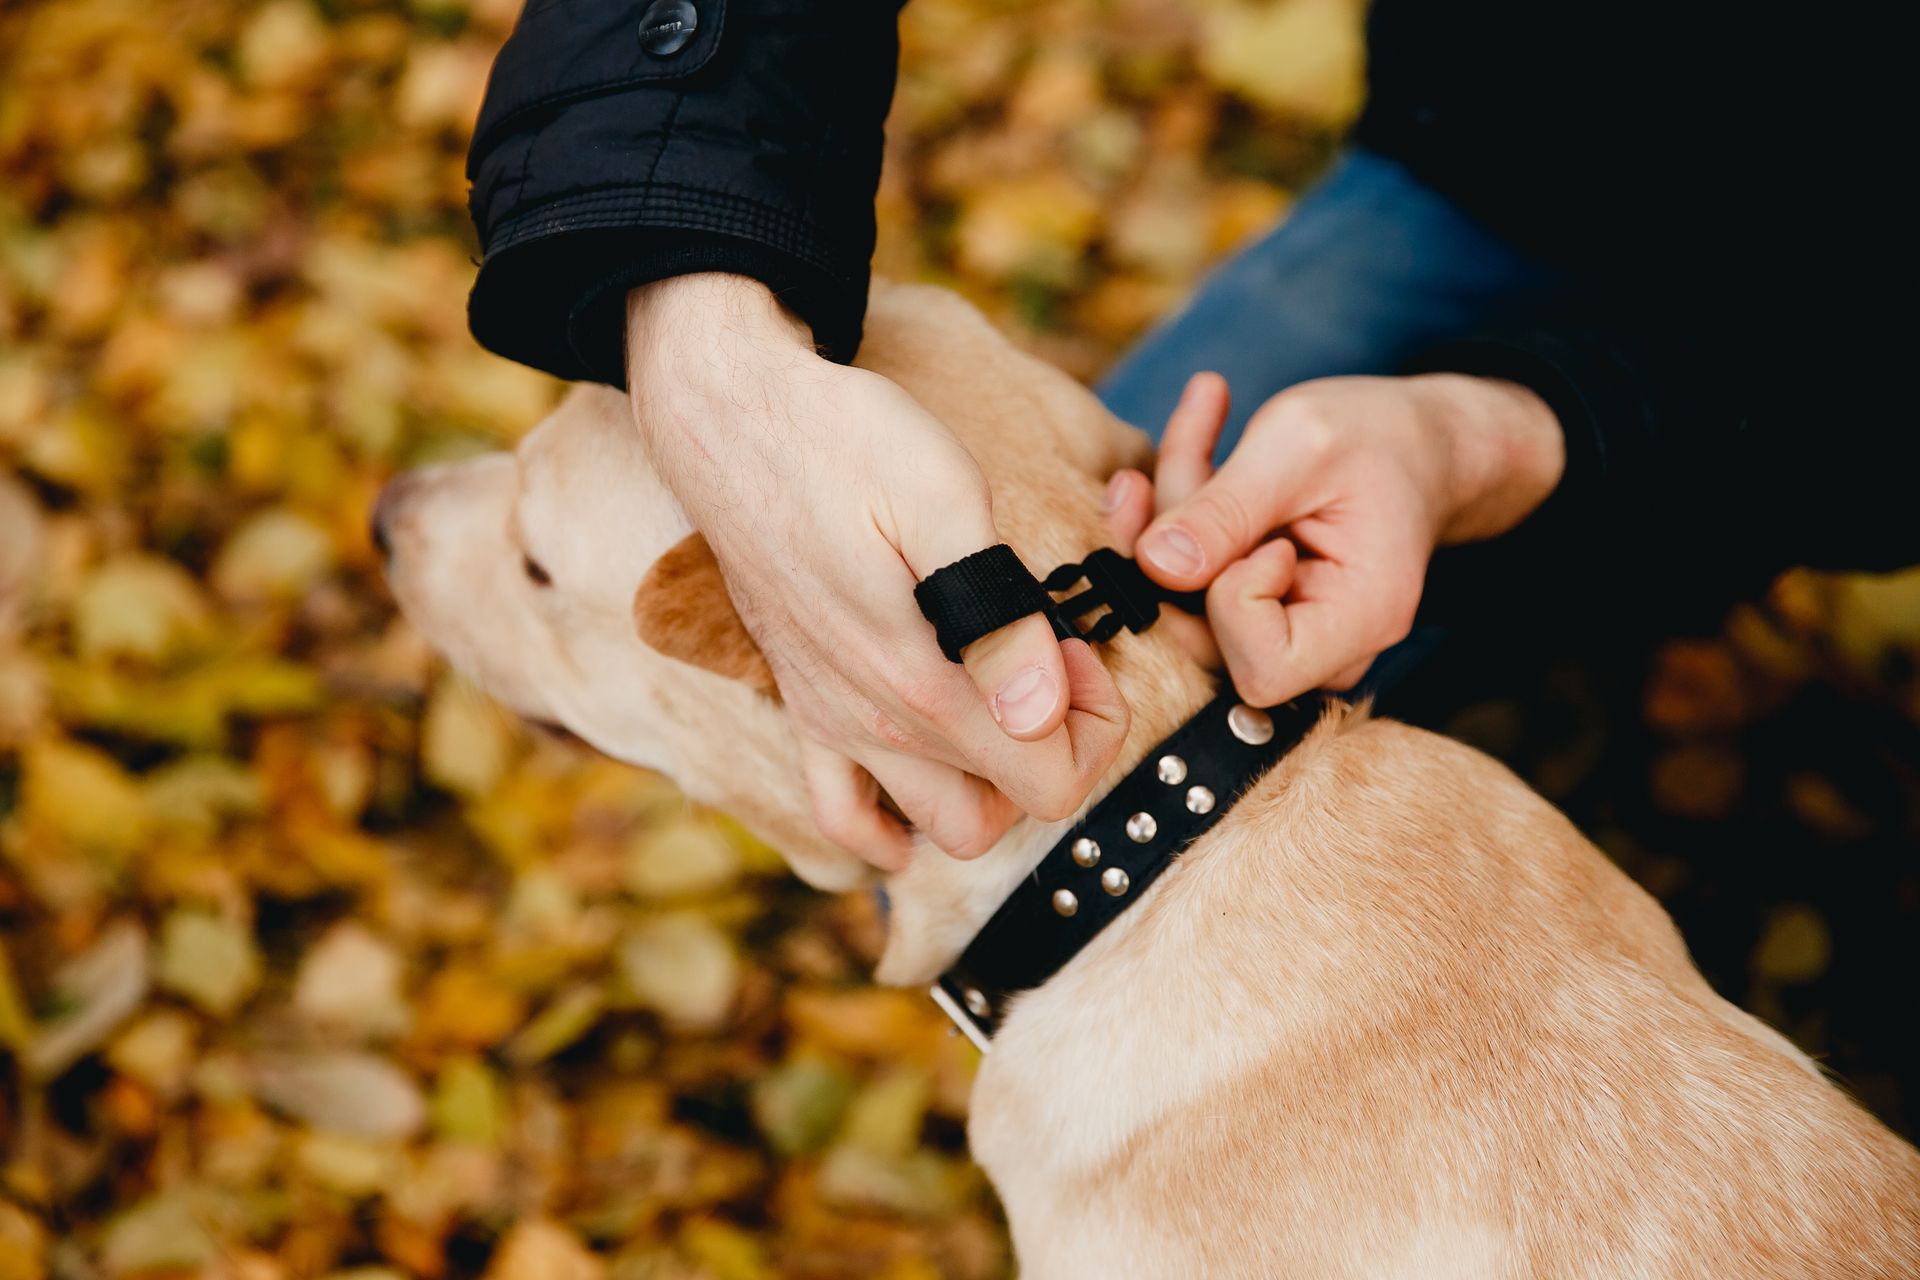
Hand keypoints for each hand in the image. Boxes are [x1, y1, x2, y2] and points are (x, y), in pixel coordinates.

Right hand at [626, 274, 1127, 868]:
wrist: (734, 418)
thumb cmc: (847, 441)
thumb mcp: (943, 499)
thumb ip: (998, 618)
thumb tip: (1041, 714)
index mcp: (922, 683)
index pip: (1053, 782)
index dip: (1094, 723)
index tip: (1077, 644)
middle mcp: (875, 724)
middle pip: (1008, 811)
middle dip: (1056, 753)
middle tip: (1051, 666)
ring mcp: (833, 722)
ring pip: (939, 826)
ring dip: (991, 787)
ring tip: (1000, 699)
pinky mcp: (802, 705)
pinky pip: (840, 817)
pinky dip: (889, 827)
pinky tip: (923, 788)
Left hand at [1104, 370, 1563, 704]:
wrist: (1417, 437)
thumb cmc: (1380, 436)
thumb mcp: (1300, 445)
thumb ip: (1227, 508)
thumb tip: (1154, 566)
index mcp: (1362, 619)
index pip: (1262, 667)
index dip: (1233, 603)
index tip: (1267, 539)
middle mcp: (1326, 647)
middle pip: (1210, 636)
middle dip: (1181, 538)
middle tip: (1192, 445)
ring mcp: (1289, 632)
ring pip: (1187, 598)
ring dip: (1176, 502)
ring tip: (1207, 410)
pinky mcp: (1257, 606)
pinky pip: (1191, 573)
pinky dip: (1186, 498)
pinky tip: (1205, 419)